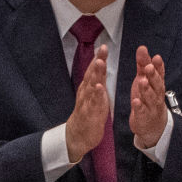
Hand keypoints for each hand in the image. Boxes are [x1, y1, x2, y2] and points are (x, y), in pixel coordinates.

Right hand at [65, 45, 109, 162]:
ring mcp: (87, 102)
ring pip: (92, 85)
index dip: (98, 58)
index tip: (103, 46)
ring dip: (96, 74)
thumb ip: (96, 81)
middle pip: (92, 74)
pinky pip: (93, 103)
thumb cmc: (88, 114)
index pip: (93, 70)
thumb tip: (99, 66)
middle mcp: (86, 92)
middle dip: (97, 61)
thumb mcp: (93, 95)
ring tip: (100, 62)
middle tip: (102, 48)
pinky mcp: (90, 113)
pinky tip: (100, 87)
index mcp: (88, 88)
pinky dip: (97, 95)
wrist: (78, 135)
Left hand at [129, 45, 167, 148]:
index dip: (159, 66)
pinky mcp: (144, 116)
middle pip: (157, 84)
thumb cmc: (147, 99)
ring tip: (142, 81)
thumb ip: (143, 65)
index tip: (156, 57)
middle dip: (153, 76)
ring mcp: (151, 106)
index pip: (159, 73)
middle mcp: (156, 94)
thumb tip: (142, 48)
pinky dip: (139, 106)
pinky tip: (136, 101)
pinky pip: (142, 111)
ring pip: (150, 97)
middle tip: (149, 67)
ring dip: (146, 89)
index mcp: (156, 84)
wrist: (152, 124)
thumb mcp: (144, 79)